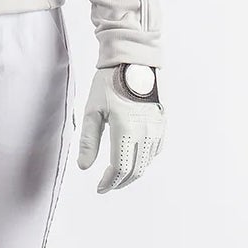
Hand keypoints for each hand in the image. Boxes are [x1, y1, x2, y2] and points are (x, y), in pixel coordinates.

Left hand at [76, 63, 163, 192]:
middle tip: (107, 185)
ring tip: (118, 175)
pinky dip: (145, 159)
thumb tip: (84, 167)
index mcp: (126, 130)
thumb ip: (89, 141)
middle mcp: (146, 132)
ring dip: (133, 173)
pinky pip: (156, 149)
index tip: (100, 188)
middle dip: (120, 182)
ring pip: (147, 162)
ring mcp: (157, 127)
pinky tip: (134, 158)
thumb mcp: (92, 111)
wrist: (135, 60)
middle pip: (136, 170)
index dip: (109, 182)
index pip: (120, 168)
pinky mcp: (163, 122)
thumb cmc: (109, 82)